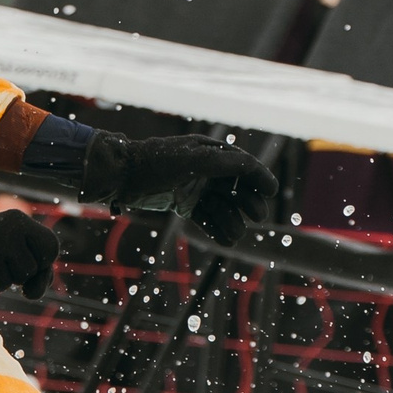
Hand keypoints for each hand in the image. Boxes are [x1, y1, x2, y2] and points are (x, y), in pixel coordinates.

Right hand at [0, 191, 56, 300]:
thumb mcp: (22, 249)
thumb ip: (42, 273)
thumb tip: (32, 294)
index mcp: (20, 220)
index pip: (50, 251)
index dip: (38, 258)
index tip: (20, 248)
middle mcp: (3, 230)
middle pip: (27, 272)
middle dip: (14, 271)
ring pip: (4, 285)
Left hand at [78, 132, 278, 245]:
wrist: (120, 176)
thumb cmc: (156, 162)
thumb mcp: (194, 159)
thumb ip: (225, 163)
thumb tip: (254, 167)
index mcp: (209, 152)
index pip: (242, 164)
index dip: (259, 177)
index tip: (271, 192)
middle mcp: (205, 169)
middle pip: (235, 188)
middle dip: (246, 202)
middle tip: (256, 216)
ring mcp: (194, 187)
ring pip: (222, 206)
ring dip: (231, 220)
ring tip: (235, 236)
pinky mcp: (183, 203)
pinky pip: (206, 217)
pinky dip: (216, 228)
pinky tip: (226, 240)